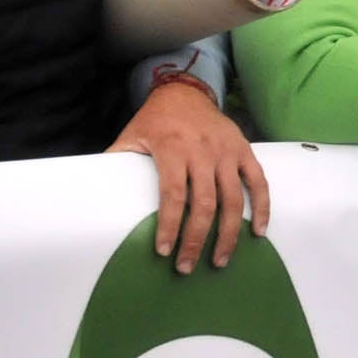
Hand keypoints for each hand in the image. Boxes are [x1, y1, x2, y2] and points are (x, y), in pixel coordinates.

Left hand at [108, 77, 268, 273]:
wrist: (185, 92)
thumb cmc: (155, 120)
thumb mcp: (131, 136)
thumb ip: (117, 162)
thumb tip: (94, 192)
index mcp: (172, 149)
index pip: (173, 195)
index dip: (170, 226)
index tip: (164, 251)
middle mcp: (203, 151)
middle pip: (204, 204)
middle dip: (196, 240)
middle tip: (186, 266)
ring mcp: (226, 152)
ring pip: (233, 199)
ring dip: (228, 234)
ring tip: (219, 260)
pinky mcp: (243, 151)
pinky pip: (258, 182)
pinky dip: (263, 208)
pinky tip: (259, 232)